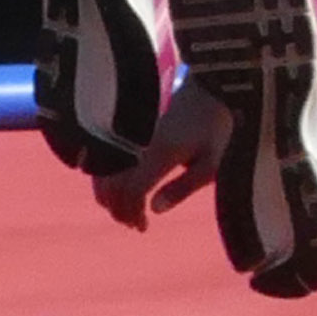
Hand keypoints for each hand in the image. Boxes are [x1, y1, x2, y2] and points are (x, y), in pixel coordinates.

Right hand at [93, 77, 228, 230]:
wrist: (205, 89)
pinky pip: (104, 156)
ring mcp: (129, 133)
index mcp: (161, 152)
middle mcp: (138, 142)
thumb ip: (182, 188)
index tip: (143, 227)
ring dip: (109, 196)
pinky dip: (105, 177)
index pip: (132, 191)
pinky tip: (120, 188)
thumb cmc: (214, 129)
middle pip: (112, 185)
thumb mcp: (210, 163)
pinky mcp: (126, 127)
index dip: (132, 213)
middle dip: (119, 210)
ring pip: (102, 172)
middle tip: (135, 223)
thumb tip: (154, 210)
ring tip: (128, 210)